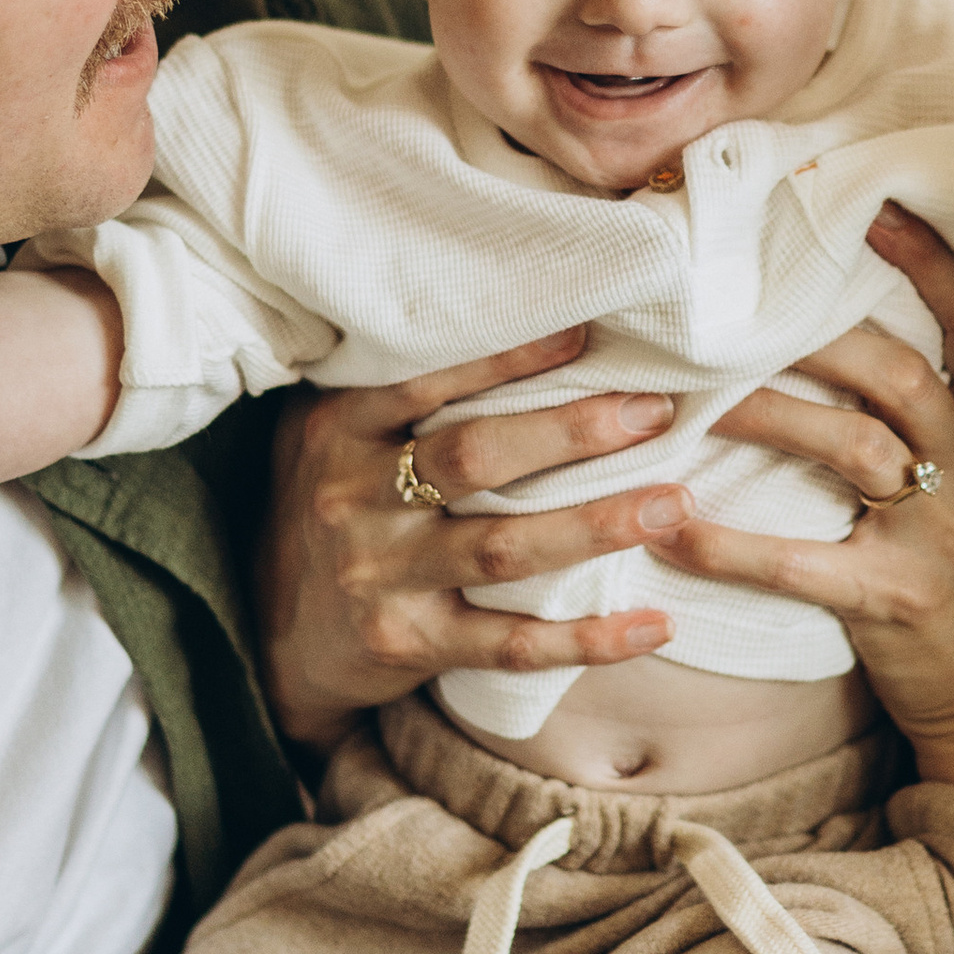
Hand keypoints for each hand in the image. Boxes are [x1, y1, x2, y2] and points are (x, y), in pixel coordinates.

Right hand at [258, 330, 701, 750]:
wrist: (275, 638)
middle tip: (657, 412)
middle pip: (474, 457)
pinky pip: (512, 644)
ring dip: (597, 526)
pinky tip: (656, 623)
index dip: (510, 355)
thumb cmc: (330, 509)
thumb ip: (395, 386)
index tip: (590, 332)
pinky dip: (589, 638)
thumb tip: (506, 308)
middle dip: (572, 433)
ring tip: (677, 503)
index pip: (427, 379)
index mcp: (339, 430)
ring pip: (504, 549)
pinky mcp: (408, 645)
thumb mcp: (331, 434)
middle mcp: (351, 499)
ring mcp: (380, 576)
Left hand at [659, 203, 953, 784]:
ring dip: (762, 415)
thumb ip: (919, 429)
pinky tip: (672, 529)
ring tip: (684, 399)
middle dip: (813, 333)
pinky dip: (731, 546)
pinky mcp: (901, 602)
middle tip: (725, 308)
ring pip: (849, 446)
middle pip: (898, 371)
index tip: (875, 205)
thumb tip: (819, 353)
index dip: (935, 263)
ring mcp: (944, 536)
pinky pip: (804, 562)